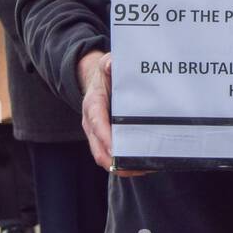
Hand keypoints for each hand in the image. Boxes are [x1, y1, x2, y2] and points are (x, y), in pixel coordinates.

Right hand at [78, 50, 147, 176]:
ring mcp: (96, 134)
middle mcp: (91, 123)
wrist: (97, 82)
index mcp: (92, 105)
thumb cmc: (106, 74)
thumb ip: (109, 63)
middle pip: (98, 148)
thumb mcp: (106, 64)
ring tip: (141, 168)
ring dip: (120, 167)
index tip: (116, 149)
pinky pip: (110, 157)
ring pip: (103, 157)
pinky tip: (141, 165)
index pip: (96, 122)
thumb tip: (111, 64)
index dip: (105, 137)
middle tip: (134, 166)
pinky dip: (123, 165)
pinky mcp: (104, 140)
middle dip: (114, 160)